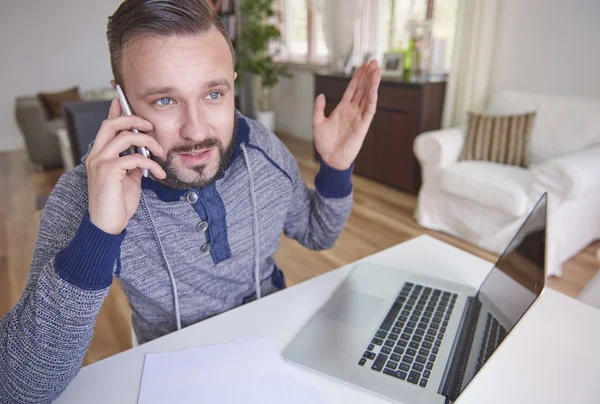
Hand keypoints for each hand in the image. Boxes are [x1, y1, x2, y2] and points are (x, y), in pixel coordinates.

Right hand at [86, 98, 166, 234]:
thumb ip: (132, 162)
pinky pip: (134, 158)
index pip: (107, 125)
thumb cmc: (118, 203)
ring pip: (124, 137)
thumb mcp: (128, 178)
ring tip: (160, 153)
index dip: (116, 110)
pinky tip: (159, 173)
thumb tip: (144, 152)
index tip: (124, 98)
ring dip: (148, 142)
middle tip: (151, 125)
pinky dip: (151, 163)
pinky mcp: (107, 172)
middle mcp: (96, 155)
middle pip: (112, 124)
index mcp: (100, 154)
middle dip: (133, 119)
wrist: (108, 224)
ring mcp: (99, 162)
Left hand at [313, 60, 381, 169]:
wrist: (330, 159)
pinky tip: (374, 89)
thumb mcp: (317, 123)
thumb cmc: (324, 143)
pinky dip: (372, 98)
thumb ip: (318, 109)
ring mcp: (359, 117)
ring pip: (367, 96)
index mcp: (342, 108)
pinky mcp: (363, 125)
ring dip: (372, 84)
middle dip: (368, 75)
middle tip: (374, 62)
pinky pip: (369, 110)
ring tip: (377, 70)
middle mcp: (352, 110)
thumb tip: (320, 95)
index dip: (358, 77)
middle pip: (362, 89)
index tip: (363, 65)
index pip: (352, 89)